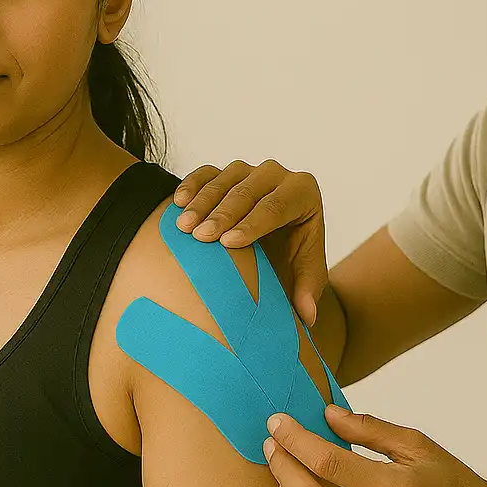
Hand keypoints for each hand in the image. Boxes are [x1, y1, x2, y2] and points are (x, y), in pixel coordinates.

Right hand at [173, 160, 327, 324]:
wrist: (279, 242)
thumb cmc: (293, 257)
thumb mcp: (305, 273)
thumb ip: (308, 290)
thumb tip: (307, 316)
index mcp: (303, 192)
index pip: (277, 206)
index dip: (252, 224)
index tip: (228, 243)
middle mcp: (278, 175)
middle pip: (248, 190)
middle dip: (222, 214)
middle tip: (200, 237)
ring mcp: (250, 170)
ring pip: (226, 178)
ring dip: (202, 202)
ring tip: (184, 227)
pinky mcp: (226, 172)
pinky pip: (207, 172)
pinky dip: (192, 185)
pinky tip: (178, 204)